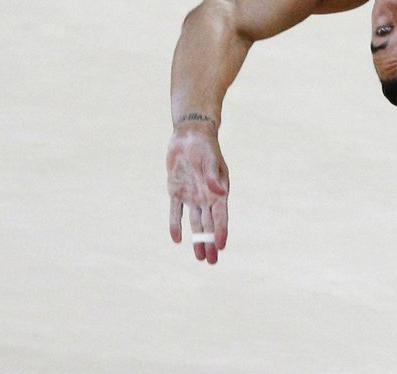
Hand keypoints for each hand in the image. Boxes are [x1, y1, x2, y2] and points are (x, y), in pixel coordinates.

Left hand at [166, 124, 229, 262]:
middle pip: (209, 224)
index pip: (220, 215)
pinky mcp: (176, 192)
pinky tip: (177, 239)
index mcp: (218, 190)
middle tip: (212, 261)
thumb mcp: (210, 160)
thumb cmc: (204, 146)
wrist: (189, 135)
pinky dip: (176, 224)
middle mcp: (206, 196)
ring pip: (195, 223)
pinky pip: (176, 212)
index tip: (221, 246)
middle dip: (210, 243)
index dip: (221, 231)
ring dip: (197, 239)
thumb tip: (219, 193)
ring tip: (200, 257)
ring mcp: (191, 196)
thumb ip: (212, 177)